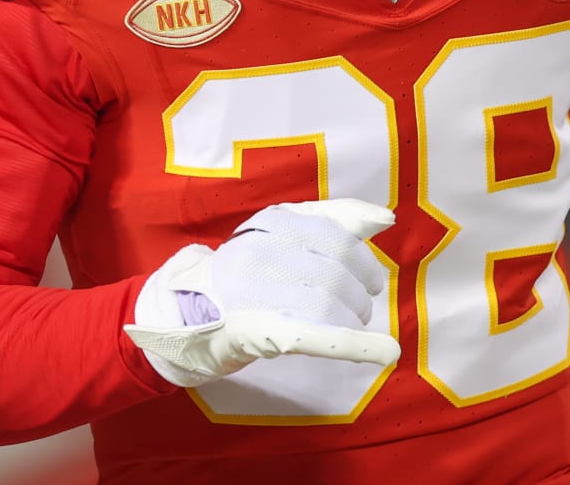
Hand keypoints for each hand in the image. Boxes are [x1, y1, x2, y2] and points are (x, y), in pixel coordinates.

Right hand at [123, 198, 401, 387]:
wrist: (184, 311)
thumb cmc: (243, 274)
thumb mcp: (280, 234)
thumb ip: (332, 220)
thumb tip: (384, 217)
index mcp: (272, 223)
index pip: (336, 235)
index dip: (363, 260)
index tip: (370, 278)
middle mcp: (262, 251)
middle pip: (335, 272)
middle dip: (359, 293)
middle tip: (359, 306)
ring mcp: (256, 292)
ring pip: (328, 303)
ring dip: (352, 318)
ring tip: (350, 324)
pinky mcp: (259, 331)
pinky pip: (316, 335)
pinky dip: (356, 345)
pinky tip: (384, 352)